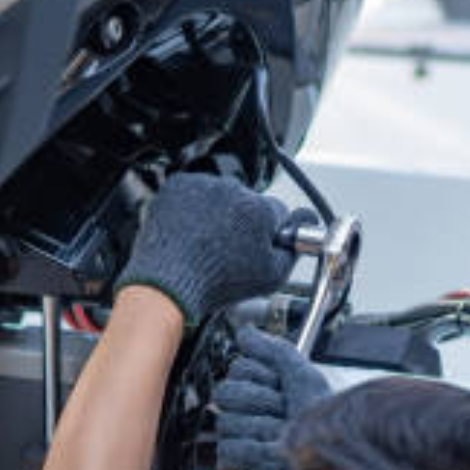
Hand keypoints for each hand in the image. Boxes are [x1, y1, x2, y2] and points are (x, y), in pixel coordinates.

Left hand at [115, 173, 311, 328]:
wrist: (169, 283)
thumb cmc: (214, 282)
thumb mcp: (271, 277)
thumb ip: (293, 250)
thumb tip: (301, 233)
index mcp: (260, 209)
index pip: (278, 212)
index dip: (270, 232)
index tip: (259, 243)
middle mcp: (233, 190)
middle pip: (248, 203)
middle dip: (243, 222)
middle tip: (229, 249)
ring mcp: (204, 186)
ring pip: (220, 196)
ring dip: (218, 212)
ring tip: (207, 243)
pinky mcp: (179, 186)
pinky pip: (194, 192)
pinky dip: (193, 207)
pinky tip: (192, 232)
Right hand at [214, 327, 330, 469]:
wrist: (335, 464)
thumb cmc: (324, 425)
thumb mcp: (303, 378)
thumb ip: (273, 351)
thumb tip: (245, 331)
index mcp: (259, 390)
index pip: (238, 369)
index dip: (263, 377)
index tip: (283, 388)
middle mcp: (245, 414)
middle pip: (227, 393)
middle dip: (263, 403)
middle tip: (285, 414)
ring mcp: (238, 441)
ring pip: (228, 422)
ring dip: (264, 431)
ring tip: (284, 440)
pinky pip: (229, 451)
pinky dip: (256, 456)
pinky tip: (274, 461)